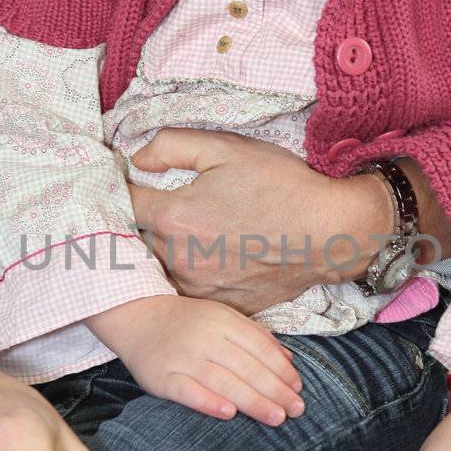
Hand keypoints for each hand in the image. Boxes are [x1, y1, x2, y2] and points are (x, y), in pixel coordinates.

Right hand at [90, 296, 303, 425]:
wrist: (136, 317)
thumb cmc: (187, 322)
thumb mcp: (221, 317)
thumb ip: (254, 336)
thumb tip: (288, 360)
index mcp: (222, 320)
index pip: (259, 347)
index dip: (281, 369)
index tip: (298, 388)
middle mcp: (204, 338)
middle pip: (247, 367)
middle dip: (275, 391)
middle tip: (296, 410)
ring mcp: (182, 358)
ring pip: (223, 382)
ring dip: (253, 401)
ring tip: (276, 418)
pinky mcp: (162, 378)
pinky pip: (188, 392)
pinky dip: (209, 402)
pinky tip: (229, 414)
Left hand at [128, 130, 390, 313]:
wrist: (330, 233)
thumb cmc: (281, 185)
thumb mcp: (225, 147)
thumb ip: (170, 146)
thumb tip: (136, 159)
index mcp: (173, 215)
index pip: (122, 203)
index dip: (121, 188)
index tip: (127, 183)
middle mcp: (178, 257)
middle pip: (136, 240)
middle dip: (140, 223)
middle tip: (154, 207)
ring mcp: (198, 287)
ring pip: (159, 269)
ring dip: (161, 253)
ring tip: (182, 236)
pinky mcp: (219, 304)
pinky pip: (188, 291)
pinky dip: (188, 276)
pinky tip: (207, 259)